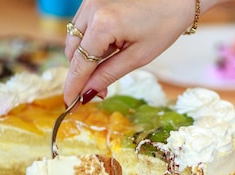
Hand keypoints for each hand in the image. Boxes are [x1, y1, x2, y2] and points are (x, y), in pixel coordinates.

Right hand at [63, 0, 200, 104]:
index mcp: (103, 25)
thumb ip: (108, 74)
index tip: (69, 104)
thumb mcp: (138, 57)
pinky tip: (110, 45)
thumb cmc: (164, 26)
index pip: (80, 63)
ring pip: (74, 38)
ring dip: (84, 56)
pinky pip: (82, 26)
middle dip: (81, 72)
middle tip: (100, 90)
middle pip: (72, 51)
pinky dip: (89, 40)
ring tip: (111, 60)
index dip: (73, 86)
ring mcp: (90, 1)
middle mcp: (91, 9)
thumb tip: (88, 93)